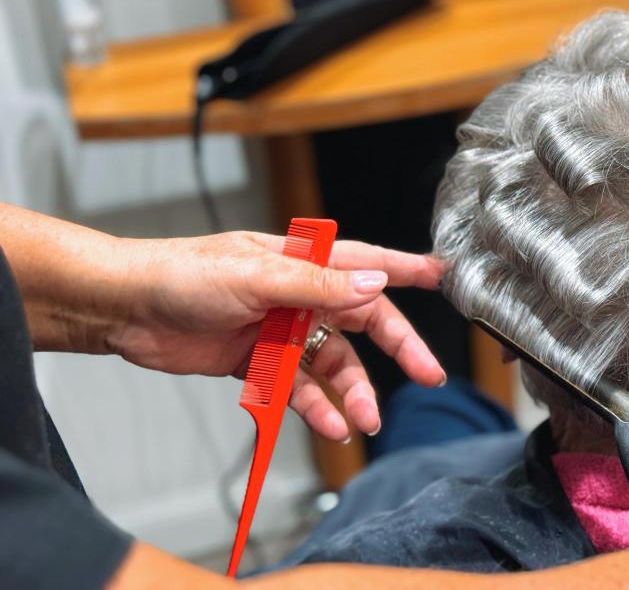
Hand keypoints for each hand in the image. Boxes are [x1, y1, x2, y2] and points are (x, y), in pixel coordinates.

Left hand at [111, 231, 446, 440]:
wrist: (127, 309)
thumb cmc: (185, 274)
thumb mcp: (258, 274)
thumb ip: (319, 284)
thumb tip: (375, 284)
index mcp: (304, 262)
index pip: (367, 263)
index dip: (407, 270)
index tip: (444, 276)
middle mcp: (300, 295)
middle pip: (364, 323)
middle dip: (399, 348)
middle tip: (428, 372)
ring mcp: (281, 330)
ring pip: (334, 363)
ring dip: (354, 391)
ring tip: (366, 418)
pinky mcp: (259, 363)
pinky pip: (298, 388)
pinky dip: (315, 407)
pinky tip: (331, 425)